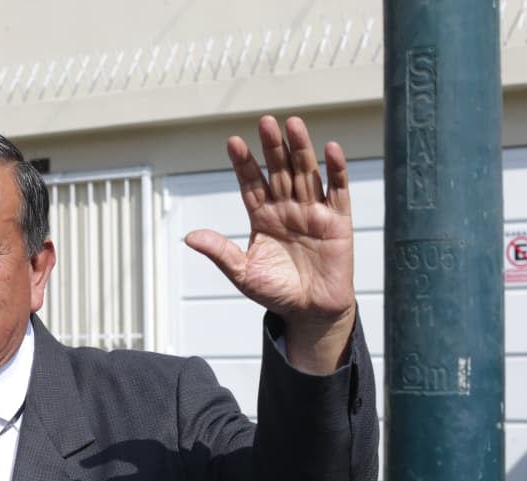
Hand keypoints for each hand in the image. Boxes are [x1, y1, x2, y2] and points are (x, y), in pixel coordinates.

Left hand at [184, 115, 355, 372]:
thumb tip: (189, 237)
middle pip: (279, 171)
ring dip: (300, 149)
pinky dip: (336, 170)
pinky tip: (330, 149)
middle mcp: (286, 208)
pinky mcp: (338, 221)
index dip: (244, 164)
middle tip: (265, 122)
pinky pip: (337, 191)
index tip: (233, 143)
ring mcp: (312, 211)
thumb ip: (220, 252)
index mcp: (262, 217)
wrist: (309, 311)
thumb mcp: (242, 273)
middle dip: (272, 148)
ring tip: (293, 125)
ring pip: (306, 173)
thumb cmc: (276, 292)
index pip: (251, 183)